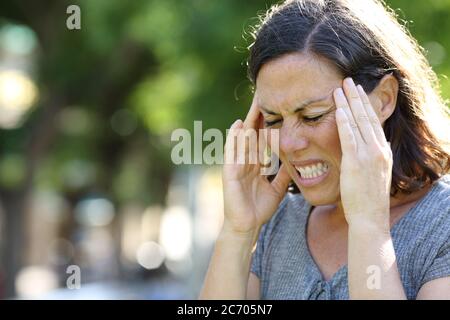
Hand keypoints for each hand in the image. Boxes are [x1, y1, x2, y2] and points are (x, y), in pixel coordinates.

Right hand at [222, 95, 290, 234]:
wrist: (247, 226)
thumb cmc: (259, 208)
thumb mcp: (277, 188)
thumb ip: (284, 175)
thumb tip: (296, 164)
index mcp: (256, 163)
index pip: (263, 138)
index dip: (269, 122)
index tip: (277, 106)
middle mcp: (246, 160)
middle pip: (253, 132)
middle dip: (259, 114)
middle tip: (265, 95)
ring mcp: (236, 164)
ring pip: (243, 138)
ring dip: (248, 120)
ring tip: (255, 103)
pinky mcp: (229, 171)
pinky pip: (231, 152)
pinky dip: (234, 139)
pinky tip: (238, 125)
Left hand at [333, 78, 392, 229]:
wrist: (370, 218)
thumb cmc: (367, 200)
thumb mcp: (372, 175)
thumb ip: (367, 160)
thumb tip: (358, 152)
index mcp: (383, 152)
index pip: (373, 122)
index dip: (365, 105)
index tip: (357, 92)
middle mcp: (378, 150)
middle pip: (367, 116)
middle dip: (357, 97)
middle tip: (349, 80)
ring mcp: (368, 155)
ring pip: (358, 122)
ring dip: (348, 102)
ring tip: (340, 87)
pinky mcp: (355, 162)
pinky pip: (349, 136)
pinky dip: (343, 121)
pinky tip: (337, 108)